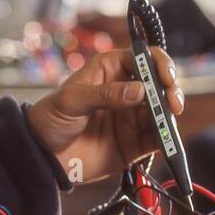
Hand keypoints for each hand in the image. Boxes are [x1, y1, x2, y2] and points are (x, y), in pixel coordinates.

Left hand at [25, 47, 183, 182]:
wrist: (41, 156)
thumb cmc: (49, 118)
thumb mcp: (71, 101)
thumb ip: (105, 95)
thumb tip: (140, 90)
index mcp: (110, 70)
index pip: (143, 59)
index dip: (158, 65)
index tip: (166, 78)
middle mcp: (125, 91)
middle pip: (159, 85)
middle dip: (171, 91)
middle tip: (173, 104)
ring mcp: (131, 117)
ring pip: (162, 111)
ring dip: (170, 116)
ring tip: (168, 124)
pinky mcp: (134, 142)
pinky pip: (157, 139)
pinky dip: (166, 139)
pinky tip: (166, 141)